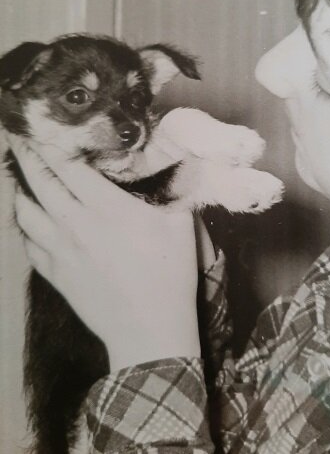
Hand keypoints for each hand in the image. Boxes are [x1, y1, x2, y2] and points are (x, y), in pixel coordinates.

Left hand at [7, 134, 210, 370]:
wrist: (148, 330)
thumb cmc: (169, 276)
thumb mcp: (182, 225)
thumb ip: (175, 189)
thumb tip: (179, 162)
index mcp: (107, 207)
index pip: (70, 165)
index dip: (53, 142)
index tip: (45, 127)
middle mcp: (75, 223)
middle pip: (40, 181)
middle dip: (27, 154)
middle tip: (20, 137)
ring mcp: (60, 250)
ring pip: (25, 212)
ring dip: (20, 189)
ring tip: (20, 177)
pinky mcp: (55, 274)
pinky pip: (29, 243)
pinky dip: (25, 226)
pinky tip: (30, 220)